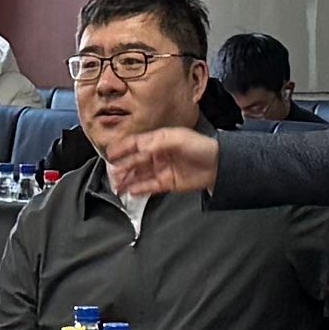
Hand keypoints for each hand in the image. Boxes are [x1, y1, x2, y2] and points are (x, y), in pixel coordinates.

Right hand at [104, 124, 221, 201]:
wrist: (218, 165)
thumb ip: (156, 143)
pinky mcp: (166, 183)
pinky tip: (131, 191)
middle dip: (122, 167)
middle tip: (113, 173)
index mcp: (158, 140)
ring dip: (127, 179)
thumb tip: (139, 149)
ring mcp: (161, 169)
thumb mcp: (177, 138)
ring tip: (118, 185)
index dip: (122, 148)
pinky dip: (139, 189)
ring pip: (138, 175)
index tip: (110, 153)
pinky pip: (148, 186)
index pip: (135, 143)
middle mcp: (157, 155)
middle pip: (134, 160)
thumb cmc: (200, 147)